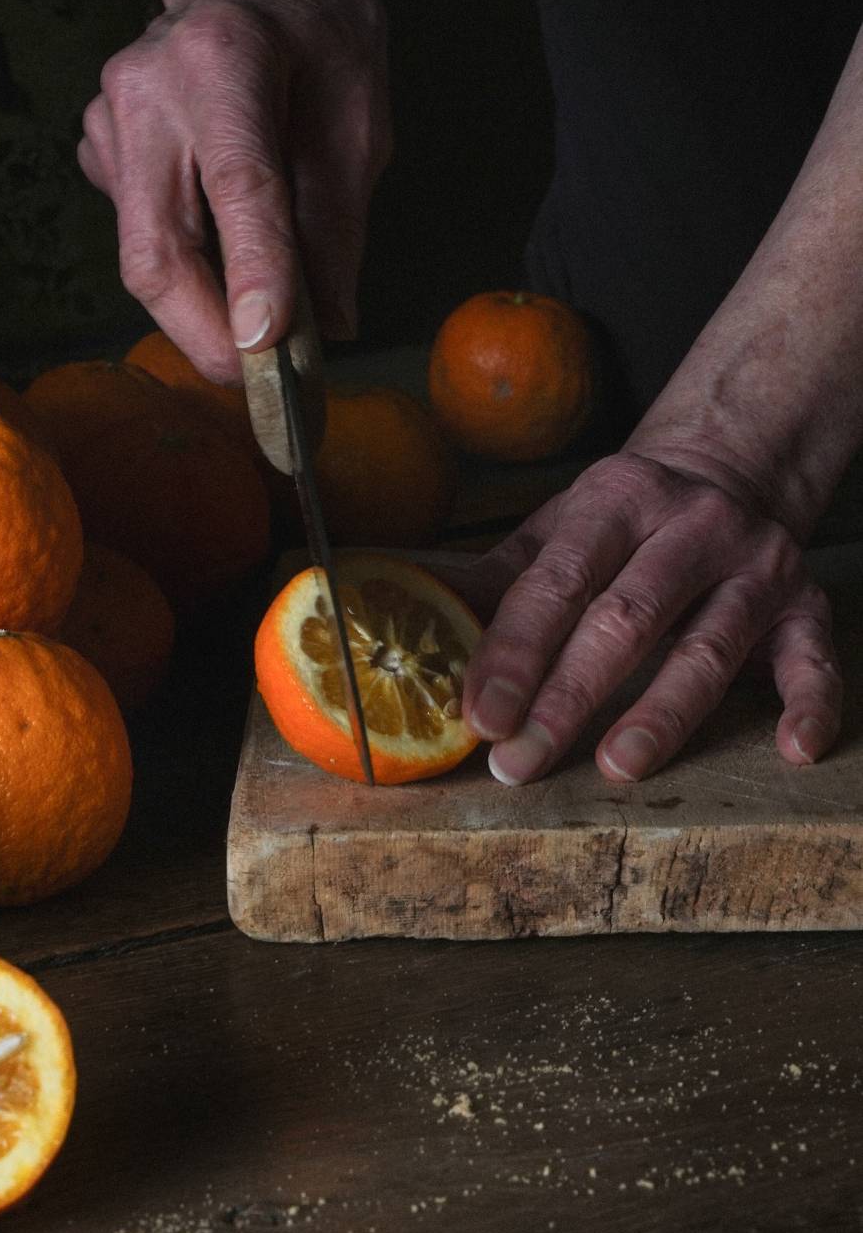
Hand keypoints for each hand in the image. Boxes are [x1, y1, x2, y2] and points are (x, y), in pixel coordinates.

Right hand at [78, 0, 390, 380]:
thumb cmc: (317, 32)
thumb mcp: (361, 115)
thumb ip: (339, 222)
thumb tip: (330, 327)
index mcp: (223, 57)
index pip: (237, 184)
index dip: (253, 273)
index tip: (270, 349)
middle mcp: (145, 86)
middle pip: (157, 249)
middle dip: (208, 335)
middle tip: (265, 387)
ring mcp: (109, 119)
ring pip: (143, 257)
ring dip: (203, 311)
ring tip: (264, 324)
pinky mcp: (98, 149)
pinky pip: (141, 236)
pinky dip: (191, 268)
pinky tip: (226, 239)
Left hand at [435, 449, 841, 783]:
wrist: (732, 466)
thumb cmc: (624, 520)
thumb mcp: (557, 529)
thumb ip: (497, 579)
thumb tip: (419, 621)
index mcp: (615, 501)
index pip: (557, 584)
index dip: (515, 653)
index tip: (480, 716)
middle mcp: (691, 528)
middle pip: (625, 621)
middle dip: (568, 698)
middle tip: (521, 761)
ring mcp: (756, 568)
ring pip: (708, 649)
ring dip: (662, 713)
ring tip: (616, 766)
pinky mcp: (805, 606)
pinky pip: (813, 660)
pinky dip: (810, 704)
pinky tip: (795, 749)